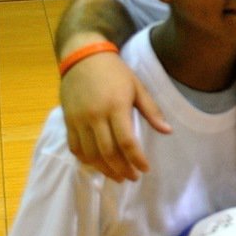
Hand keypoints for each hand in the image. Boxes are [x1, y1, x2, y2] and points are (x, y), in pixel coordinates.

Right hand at [60, 49, 167, 180]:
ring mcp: (79, 120)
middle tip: (132, 178)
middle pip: (107, 152)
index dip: (136, 159)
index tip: (145, 169)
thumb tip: (167, 131)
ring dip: (104, 169)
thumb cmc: (115, 72)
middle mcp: (95, 116)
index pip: (126, 142)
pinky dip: (85, 160)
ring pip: (89, 154)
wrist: (83, 57)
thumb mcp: (138, 87)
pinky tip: (97, 165)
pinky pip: (74, 147)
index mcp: (116, 107)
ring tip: (117, 176)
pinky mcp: (68, 121)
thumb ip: (152, 111)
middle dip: (121, 169)